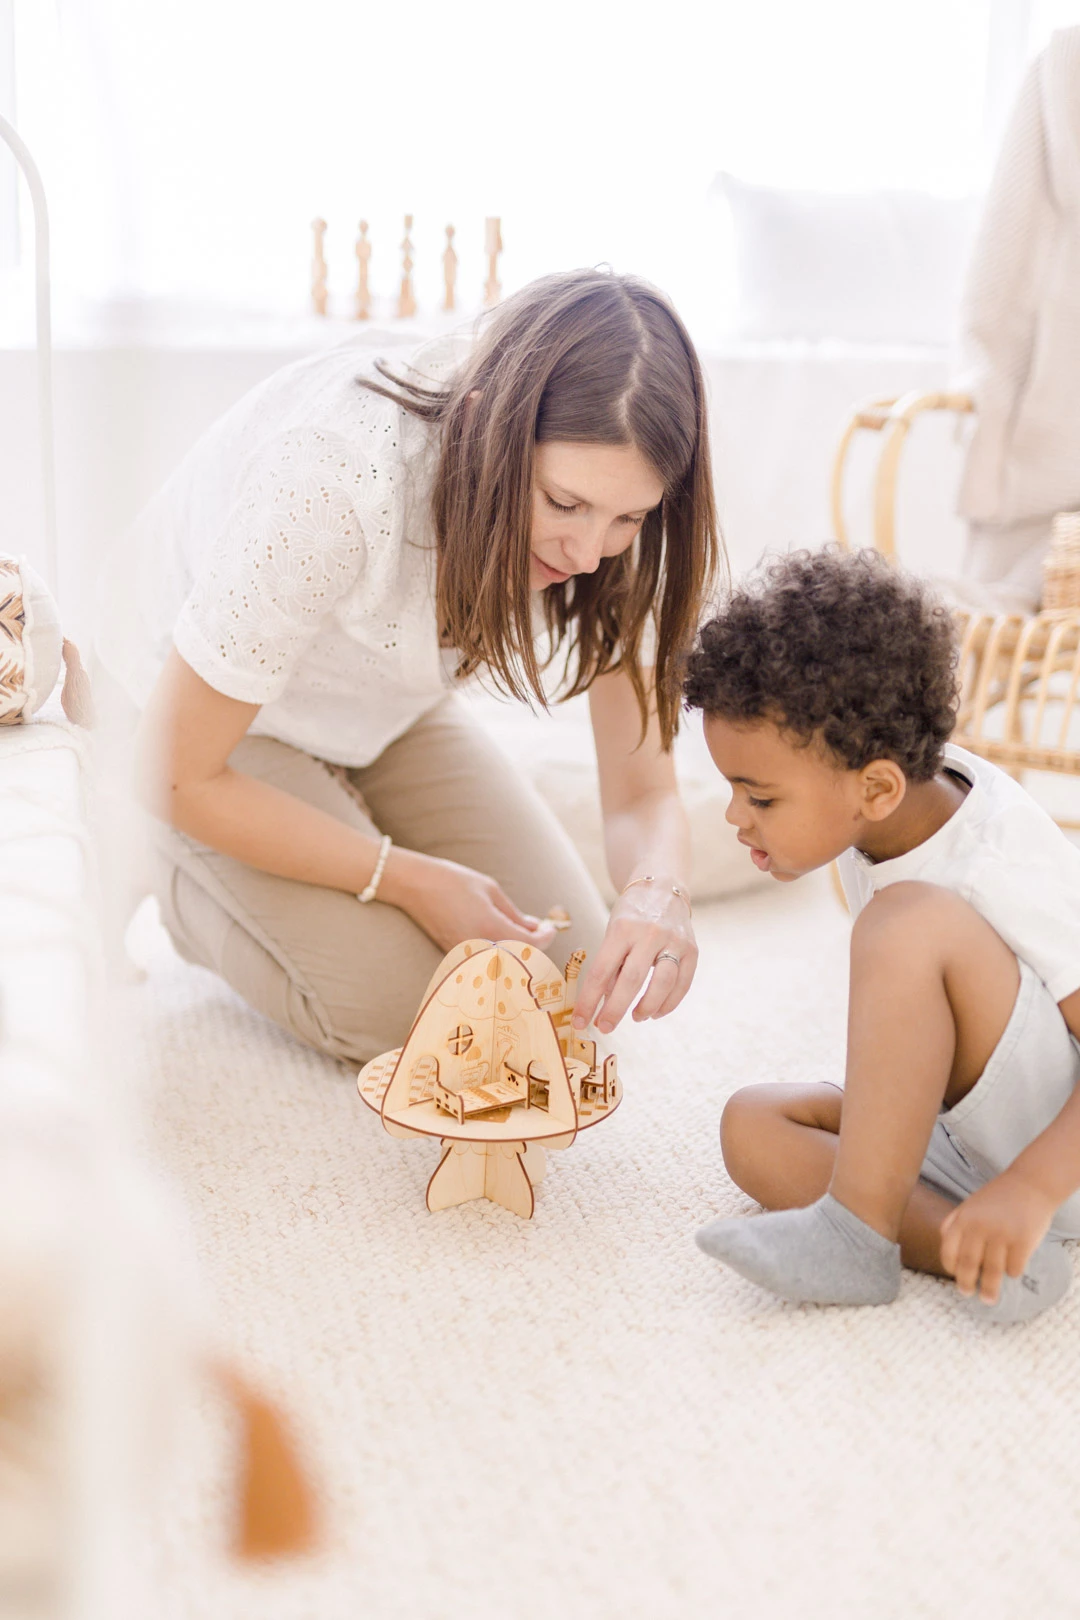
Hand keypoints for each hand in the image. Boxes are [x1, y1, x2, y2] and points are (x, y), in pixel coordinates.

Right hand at [380, 847, 556, 954]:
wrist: (414, 886)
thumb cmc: (453, 881)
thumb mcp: (490, 891)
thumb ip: (514, 914)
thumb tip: (534, 927)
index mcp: (490, 929)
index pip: (530, 945)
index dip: (546, 938)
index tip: (550, 928)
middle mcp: (478, 948)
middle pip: (520, 961)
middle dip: (534, 948)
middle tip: (538, 930)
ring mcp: (466, 956)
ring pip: (504, 965)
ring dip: (518, 953)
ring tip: (522, 932)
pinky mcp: (456, 958)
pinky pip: (487, 963)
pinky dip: (501, 955)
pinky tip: (503, 939)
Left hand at [572, 880, 696, 1034]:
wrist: (664, 888)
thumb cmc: (631, 915)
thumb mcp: (613, 933)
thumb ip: (611, 967)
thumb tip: (602, 1005)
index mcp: (622, 929)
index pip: (601, 971)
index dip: (589, 1000)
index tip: (581, 1021)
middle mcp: (649, 934)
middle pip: (631, 980)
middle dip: (615, 1010)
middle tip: (605, 1027)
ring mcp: (674, 941)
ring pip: (662, 984)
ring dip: (646, 1007)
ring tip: (636, 1017)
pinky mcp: (692, 949)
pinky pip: (682, 984)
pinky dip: (668, 1003)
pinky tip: (656, 1012)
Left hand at [939, 1172, 1056, 1305]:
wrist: (1030, 1184)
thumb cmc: (998, 1197)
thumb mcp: (970, 1204)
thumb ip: (955, 1221)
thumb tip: (943, 1242)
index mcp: (963, 1219)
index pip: (949, 1250)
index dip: (950, 1267)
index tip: (955, 1277)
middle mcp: (980, 1227)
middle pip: (969, 1264)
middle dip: (966, 1284)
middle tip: (968, 1294)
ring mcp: (1002, 1235)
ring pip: (992, 1271)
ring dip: (989, 1289)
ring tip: (988, 1299)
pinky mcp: (1023, 1241)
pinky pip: (1014, 1267)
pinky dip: (1012, 1273)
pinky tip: (1012, 1272)